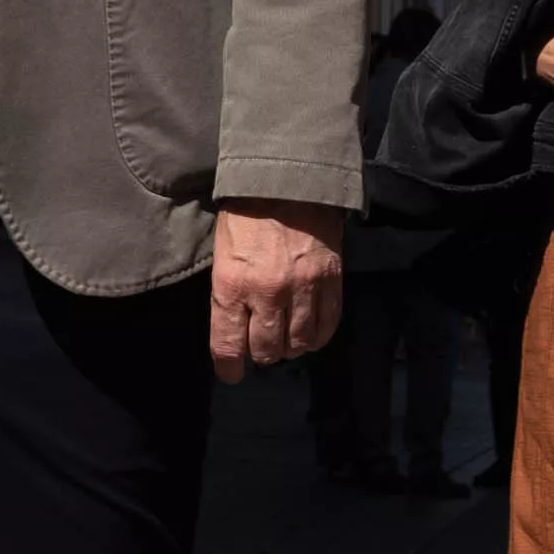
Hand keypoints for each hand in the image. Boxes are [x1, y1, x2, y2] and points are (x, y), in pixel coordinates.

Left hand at [209, 202, 345, 381]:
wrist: (288, 179)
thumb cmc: (246, 215)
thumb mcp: (222, 254)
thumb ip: (228, 295)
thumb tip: (236, 332)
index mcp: (232, 284)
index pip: (228, 345)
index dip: (229, 368)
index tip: (232, 373)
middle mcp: (267, 292)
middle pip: (266, 350)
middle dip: (262, 353)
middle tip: (261, 344)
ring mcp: (303, 287)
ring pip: (299, 343)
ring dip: (291, 346)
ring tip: (286, 337)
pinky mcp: (331, 280)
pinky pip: (328, 325)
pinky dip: (318, 336)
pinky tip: (310, 333)